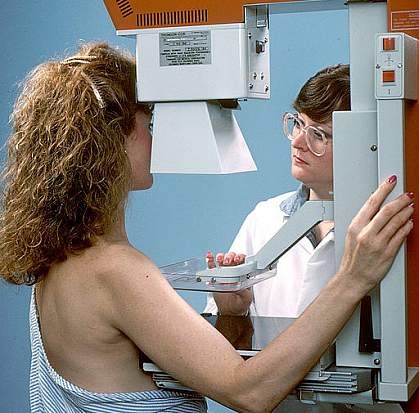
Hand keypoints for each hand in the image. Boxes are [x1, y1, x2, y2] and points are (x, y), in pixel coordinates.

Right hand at [206, 251, 251, 314]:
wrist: (231, 311)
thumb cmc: (241, 303)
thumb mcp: (246, 297)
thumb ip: (244, 290)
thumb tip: (240, 284)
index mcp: (242, 274)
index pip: (242, 261)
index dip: (240, 257)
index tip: (238, 259)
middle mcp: (233, 271)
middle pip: (231, 258)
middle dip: (230, 256)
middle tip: (229, 261)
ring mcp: (224, 273)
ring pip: (222, 260)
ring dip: (221, 256)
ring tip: (220, 259)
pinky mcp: (215, 277)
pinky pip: (211, 267)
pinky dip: (210, 260)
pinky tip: (209, 256)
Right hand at [338, 175, 413, 293]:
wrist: (352, 279)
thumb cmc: (352, 259)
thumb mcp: (351, 236)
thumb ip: (364, 222)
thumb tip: (377, 208)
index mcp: (355, 226)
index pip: (372, 203)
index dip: (383, 190)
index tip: (391, 182)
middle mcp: (366, 234)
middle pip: (387, 210)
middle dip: (400, 200)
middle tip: (408, 195)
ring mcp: (377, 243)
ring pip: (396, 222)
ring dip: (406, 212)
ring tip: (411, 207)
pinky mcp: (387, 253)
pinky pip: (401, 236)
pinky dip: (407, 226)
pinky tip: (410, 222)